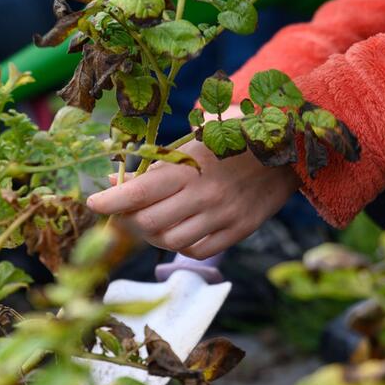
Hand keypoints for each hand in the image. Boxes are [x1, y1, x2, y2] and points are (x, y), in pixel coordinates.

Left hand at [87, 138, 301, 259]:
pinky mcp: (239, 231)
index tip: (92, 201)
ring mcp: (223, 216)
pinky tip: (178, 228)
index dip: (109, 201)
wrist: (292, 146)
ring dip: (151, 234)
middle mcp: (205, 195)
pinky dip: (179, 244)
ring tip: (148, 220)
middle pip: (148, 224)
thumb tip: (114, 181)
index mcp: (191, 165)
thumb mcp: (198, 136)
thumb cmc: (237, 134)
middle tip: (120, 211)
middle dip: (125, 220)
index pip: (138, 192)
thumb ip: (159, 160)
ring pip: (169, 242)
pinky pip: (197, 251)